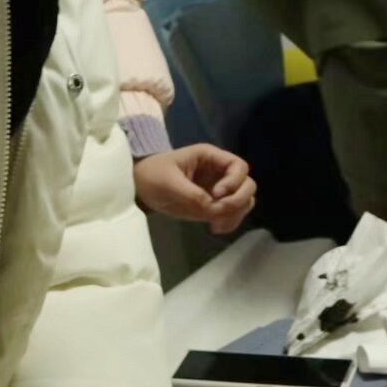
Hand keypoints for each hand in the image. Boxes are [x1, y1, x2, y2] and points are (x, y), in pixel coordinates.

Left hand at [133, 144, 256, 233]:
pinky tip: (214, 228)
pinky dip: (229, 222)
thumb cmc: (152, 175)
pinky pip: (232, 213)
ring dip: (236, 214)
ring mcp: (219, 189)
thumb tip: (215, 210)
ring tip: (215, 224)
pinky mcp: (213, 204)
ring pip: (244, 201)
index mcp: (210, 158)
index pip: (239, 167)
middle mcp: (220, 172)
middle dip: (237, 201)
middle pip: (247, 185)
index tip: (216, 194)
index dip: (234, 182)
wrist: (139, 186)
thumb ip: (193, 196)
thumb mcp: (169, 183)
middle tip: (217, 212)